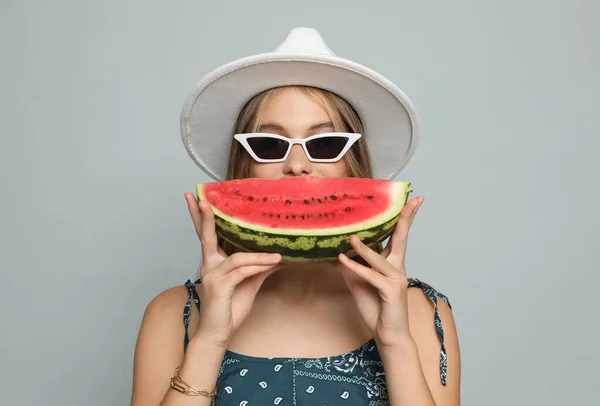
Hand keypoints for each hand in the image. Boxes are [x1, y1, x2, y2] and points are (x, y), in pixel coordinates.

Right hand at [184, 193, 282, 347]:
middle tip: (202, 198)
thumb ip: (261, 267)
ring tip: (279, 256)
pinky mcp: (219, 287)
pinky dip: (257, 267)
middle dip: (203, 216)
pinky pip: (241, 272)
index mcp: (213, 262)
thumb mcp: (250, 283)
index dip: (202, 216)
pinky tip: (272, 264)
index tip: (199, 197)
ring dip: (259, 257)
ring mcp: (212, 275)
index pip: (207, 234)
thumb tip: (280, 255)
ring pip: (237, 258)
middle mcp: (209, 265)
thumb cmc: (230, 308)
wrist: (218, 334)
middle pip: (205, 235)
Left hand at [335, 196, 423, 347]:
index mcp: (392, 262)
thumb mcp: (357, 282)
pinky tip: (342, 261)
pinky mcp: (390, 292)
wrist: (387, 334)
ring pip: (379, 259)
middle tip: (412, 199)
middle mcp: (398, 267)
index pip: (398, 235)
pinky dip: (355, 269)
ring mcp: (396, 280)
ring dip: (363, 248)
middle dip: (406, 218)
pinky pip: (370, 277)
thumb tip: (331, 251)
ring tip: (350, 238)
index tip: (412, 198)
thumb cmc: (375, 307)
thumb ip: (348, 265)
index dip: (404, 217)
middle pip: (402, 238)